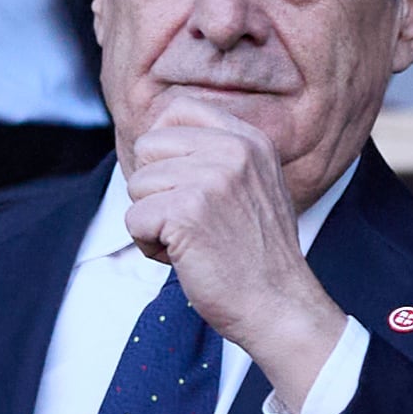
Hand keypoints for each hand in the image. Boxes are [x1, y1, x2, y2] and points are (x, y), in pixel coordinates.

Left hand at [122, 91, 349, 402]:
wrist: (279, 304)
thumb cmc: (257, 253)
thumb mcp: (255, 184)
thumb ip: (217, 155)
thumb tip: (155, 138)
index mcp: (249, 140)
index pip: (177, 109)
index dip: (162, 147)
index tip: (179, 182)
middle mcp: (233, 151)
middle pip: (147, 148)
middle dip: (155, 188)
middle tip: (191, 220)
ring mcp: (211, 180)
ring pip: (136, 185)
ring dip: (152, 221)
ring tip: (192, 241)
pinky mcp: (186, 212)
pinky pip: (133, 219)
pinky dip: (149, 246)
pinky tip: (184, 257)